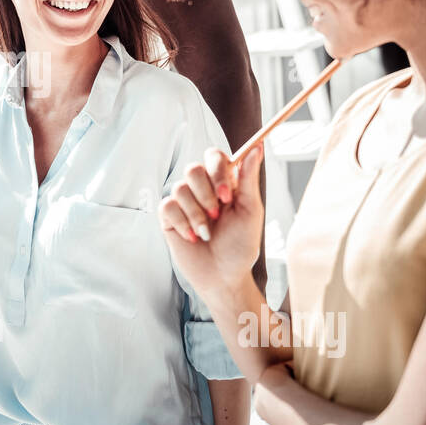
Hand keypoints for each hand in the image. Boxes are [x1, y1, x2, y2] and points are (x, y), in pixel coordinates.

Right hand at [159, 142, 264, 303]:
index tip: (226, 195)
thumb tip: (257, 147)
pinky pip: (168, 206)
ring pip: (179, 188)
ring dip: (196, 214)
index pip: (214, 157)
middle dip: (206, 195)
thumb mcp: (250, 211)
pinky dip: (183, 223)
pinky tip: (193, 237)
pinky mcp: (169, 217)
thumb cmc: (240, 245)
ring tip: (207, 232)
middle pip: (192, 168)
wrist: (223, 276)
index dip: (217, 170)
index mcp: (223, 183)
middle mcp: (201, 188)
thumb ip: (249, 178)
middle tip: (218, 215)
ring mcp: (184, 202)